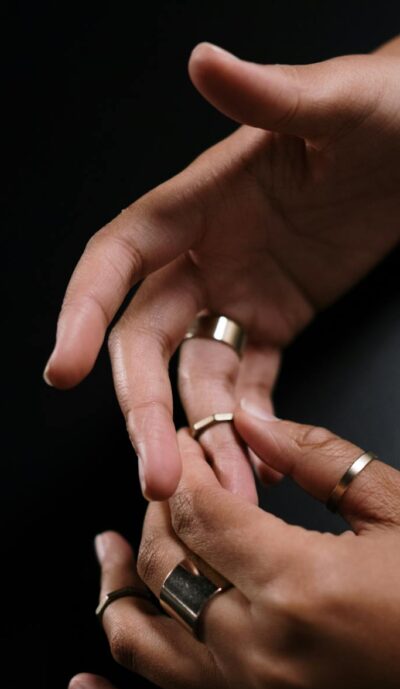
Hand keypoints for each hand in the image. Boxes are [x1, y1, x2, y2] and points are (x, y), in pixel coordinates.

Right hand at [45, 37, 399, 500]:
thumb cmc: (389, 107)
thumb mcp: (338, 102)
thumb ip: (271, 95)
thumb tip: (205, 61)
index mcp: (201, 199)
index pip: (119, 259)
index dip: (84, 312)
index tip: (64, 370)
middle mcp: (207, 253)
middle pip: (149, 341)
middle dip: (146, 410)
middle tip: (158, 477)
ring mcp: (241, 293)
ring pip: (198, 376)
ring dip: (201, 436)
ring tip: (220, 494)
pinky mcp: (280, 320)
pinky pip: (252, 383)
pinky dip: (250, 426)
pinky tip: (257, 465)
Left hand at [68, 412, 399, 688]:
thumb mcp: (397, 510)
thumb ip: (317, 458)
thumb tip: (253, 423)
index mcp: (297, 584)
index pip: (195, 510)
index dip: (178, 469)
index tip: (181, 448)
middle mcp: (259, 650)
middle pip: (164, 566)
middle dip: (154, 514)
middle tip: (168, 486)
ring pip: (142, 643)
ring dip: (113, 590)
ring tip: (106, 553)